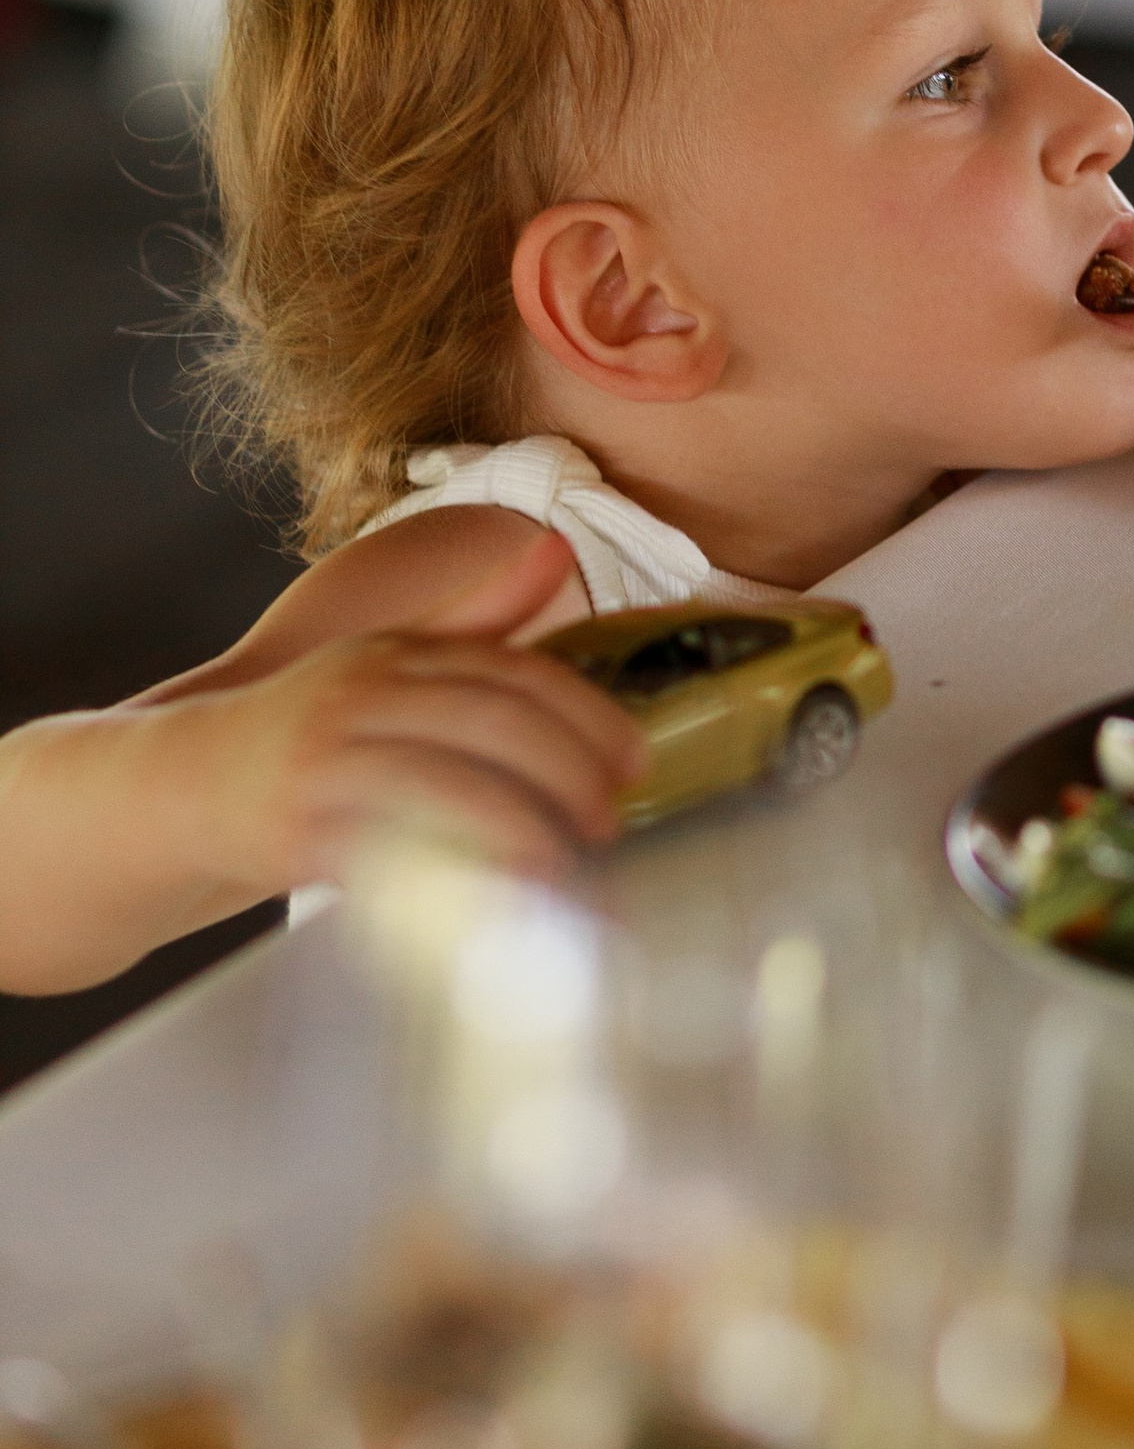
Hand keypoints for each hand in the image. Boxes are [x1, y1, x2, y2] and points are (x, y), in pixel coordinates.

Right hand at [183, 532, 642, 900]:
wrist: (183, 783)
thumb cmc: (309, 730)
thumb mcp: (388, 660)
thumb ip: (474, 622)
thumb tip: (556, 550)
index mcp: (395, 653)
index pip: (510, 672)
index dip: (584, 715)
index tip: (636, 758)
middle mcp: (363, 695)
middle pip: (489, 723)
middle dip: (565, 770)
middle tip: (610, 817)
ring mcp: (328, 762)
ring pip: (443, 786)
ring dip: (517, 826)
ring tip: (566, 863)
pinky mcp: (295, 830)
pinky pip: (386, 852)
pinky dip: (444, 875)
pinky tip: (489, 898)